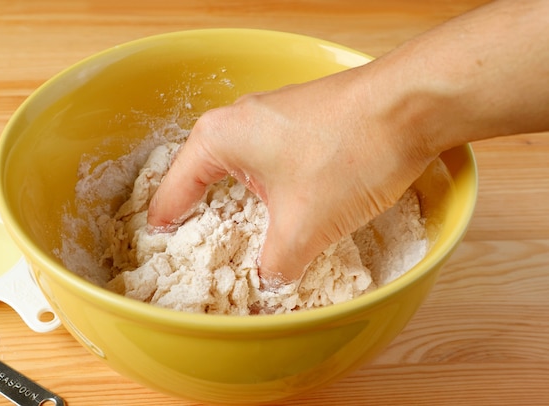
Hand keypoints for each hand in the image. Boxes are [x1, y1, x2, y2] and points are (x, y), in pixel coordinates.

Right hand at [147, 65, 436, 286]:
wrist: (411, 105)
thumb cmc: (348, 154)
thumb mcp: (304, 226)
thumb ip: (277, 263)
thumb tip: (270, 282)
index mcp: (219, 138)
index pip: (175, 188)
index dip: (167, 220)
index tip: (159, 241)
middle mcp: (238, 119)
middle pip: (206, 175)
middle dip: (205, 213)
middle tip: (202, 244)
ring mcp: (273, 114)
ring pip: (243, 166)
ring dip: (244, 201)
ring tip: (246, 231)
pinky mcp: (302, 118)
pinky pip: (271, 158)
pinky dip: (271, 186)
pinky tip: (287, 205)